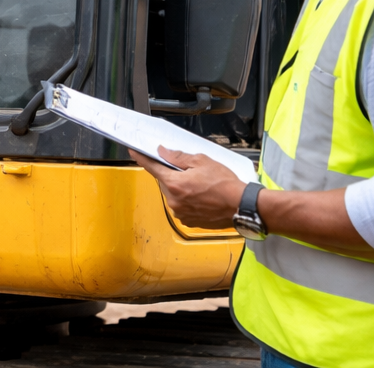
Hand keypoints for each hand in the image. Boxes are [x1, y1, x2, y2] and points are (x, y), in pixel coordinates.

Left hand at [130, 145, 246, 229]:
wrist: (240, 206)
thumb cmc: (225, 184)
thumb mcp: (202, 161)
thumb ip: (178, 157)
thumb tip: (163, 152)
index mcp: (174, 184)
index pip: (152, 168)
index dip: (141, 158)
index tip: (133, 152)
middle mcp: (173, 201)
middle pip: (164, 182)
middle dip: (172, 175)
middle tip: (190, 171)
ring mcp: (180, 213)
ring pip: (173, 194)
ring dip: (180, 188)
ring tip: (201, 186)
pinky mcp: (188, 221)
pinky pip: (181, 206)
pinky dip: (187, 200)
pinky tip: (202, 196)